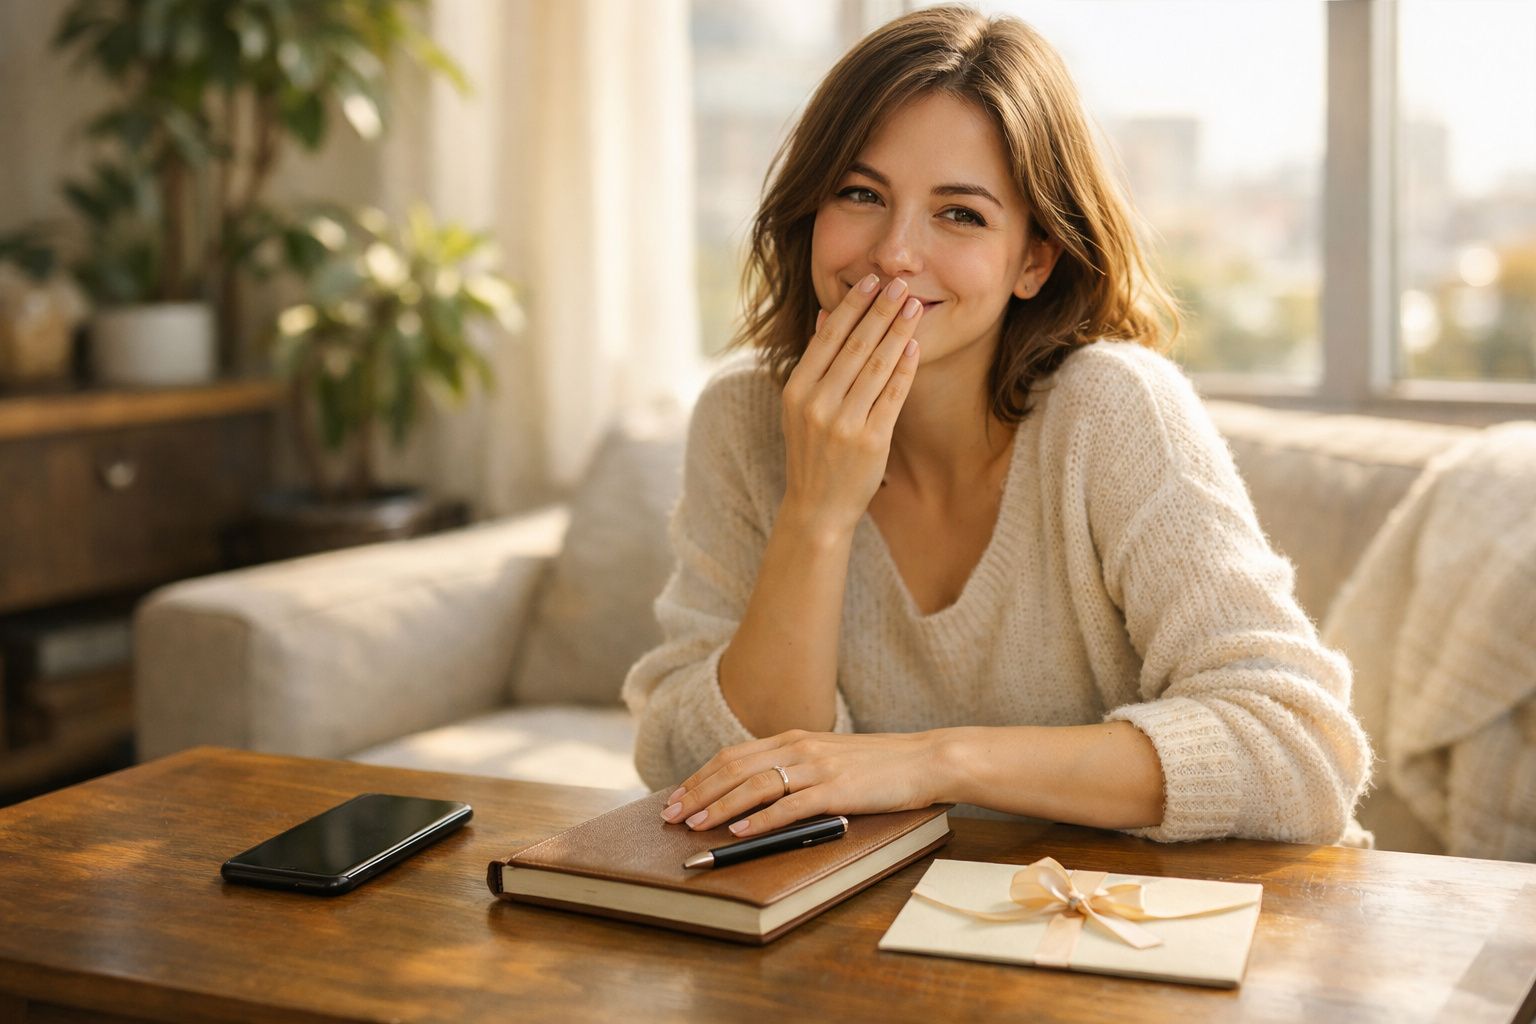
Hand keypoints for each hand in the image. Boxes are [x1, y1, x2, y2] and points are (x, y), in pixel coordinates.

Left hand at [658, 729, 942, 836]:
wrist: (926, 759)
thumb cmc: (880, 764)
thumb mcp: (829, 756)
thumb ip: (795, 765)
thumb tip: (758, 788)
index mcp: (793, 738)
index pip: (733, 755)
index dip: (700, 776)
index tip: (677, 797)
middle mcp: (799, 747)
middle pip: (733, 768)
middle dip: (697, 792)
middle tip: (670, 815)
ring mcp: (817, 768)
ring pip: (753, 785)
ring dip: (717, 806)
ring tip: (693, 824)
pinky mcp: (836, 790)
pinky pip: (789, 806)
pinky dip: (759, 819)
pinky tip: (739, 831)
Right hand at [779, 274, 922, 537]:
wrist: (817, 507)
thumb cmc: (812, 452)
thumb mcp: (800, 406)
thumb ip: (816, 361)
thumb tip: (830, 314)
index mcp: (796, 390)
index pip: (827, 338)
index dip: (851, 306)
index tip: (870, 280)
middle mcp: (817, 404)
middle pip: (855, 347)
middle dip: (880, 311)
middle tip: (900, 284)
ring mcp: (843, 424)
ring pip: (876, 367)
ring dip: (897, 332)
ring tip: (913, 307)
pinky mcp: (870, 441)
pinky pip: (892, 396)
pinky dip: (904, 369)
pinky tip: (914, 346)